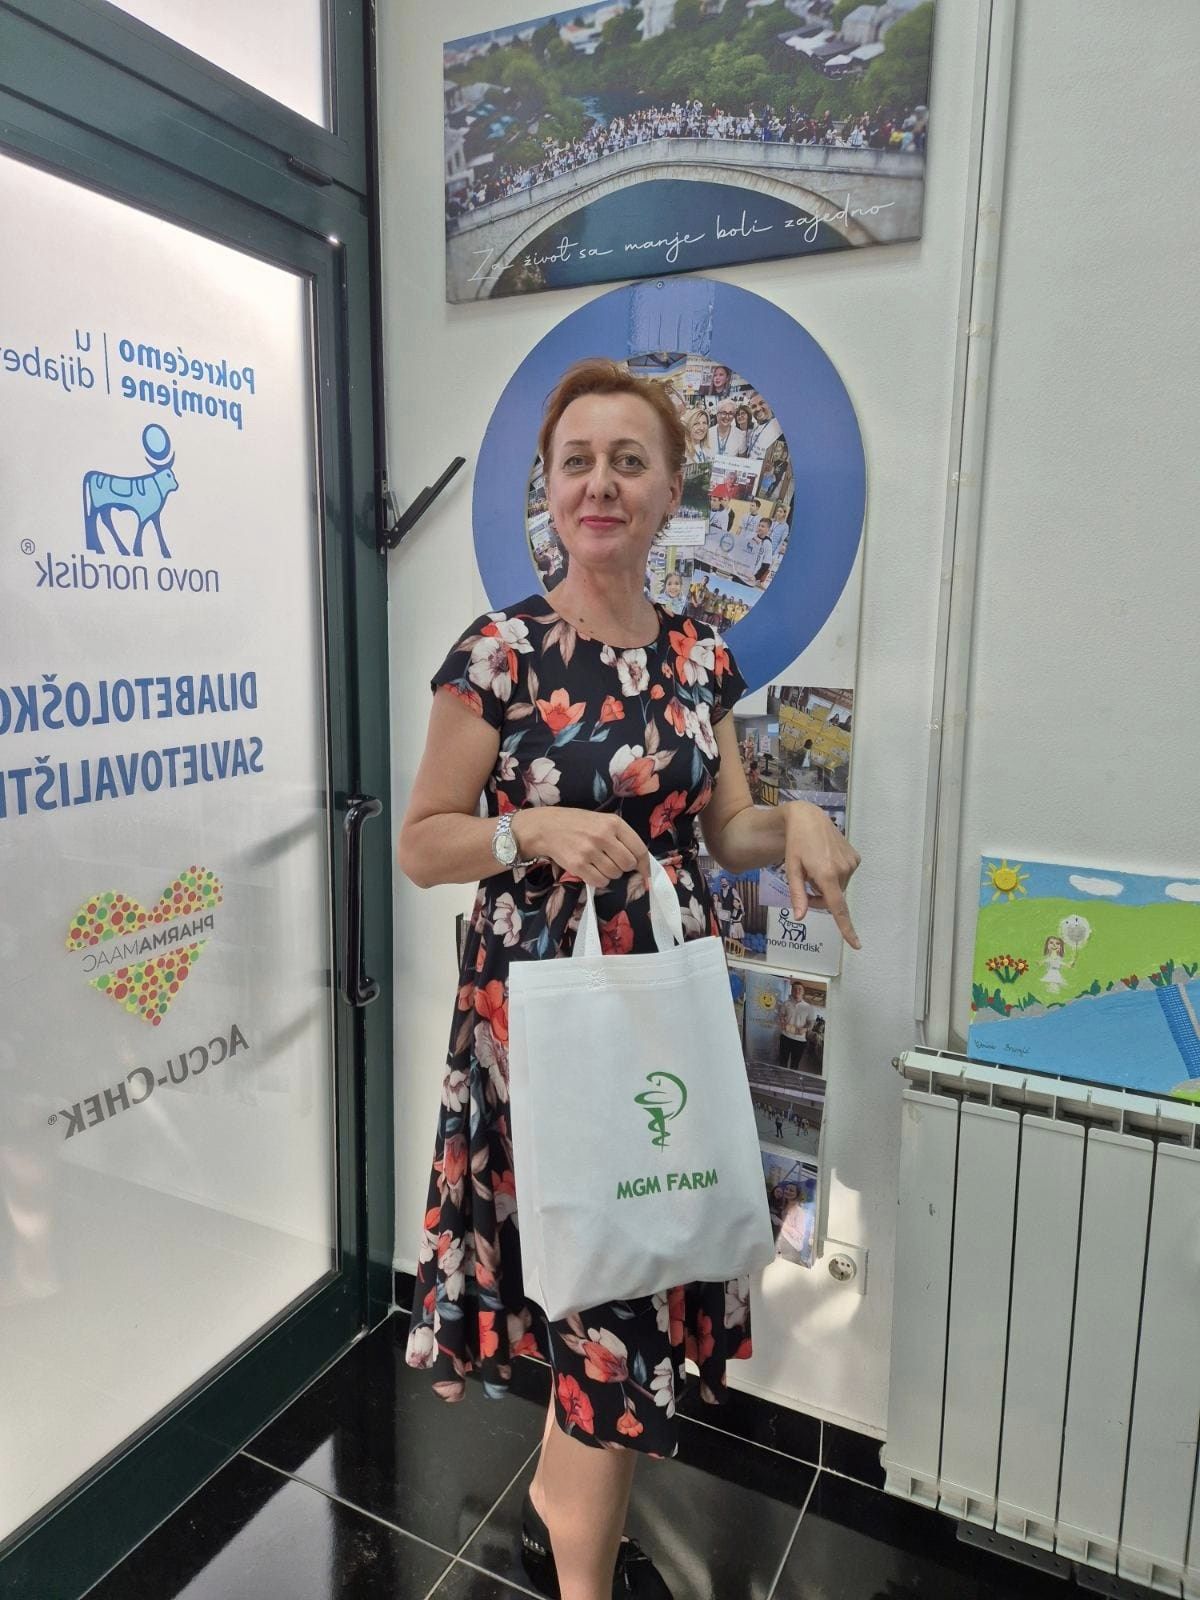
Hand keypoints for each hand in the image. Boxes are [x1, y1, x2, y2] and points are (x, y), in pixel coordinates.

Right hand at [516, 808, 651, 890]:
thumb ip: (621, 836)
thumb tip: (639, 861)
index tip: (644, 872)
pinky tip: (592, 871)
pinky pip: (599, 881)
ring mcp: (590, 851)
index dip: (644, 864)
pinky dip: (599, 880)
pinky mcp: (578, 865)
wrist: (547, 827)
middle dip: (624, 867)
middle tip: (613, 862)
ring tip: (599, 864)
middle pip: (628, 864)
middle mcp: (603, 836)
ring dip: (610, 874)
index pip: (639, 849)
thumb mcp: (602, 820)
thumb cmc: (578, 823)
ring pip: (614, 874)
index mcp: (614, 823)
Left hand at [782, 803, 861, 948]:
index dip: (846, 928)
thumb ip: (797, 895)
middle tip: (806, 882)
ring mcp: (851, 863)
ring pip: (839, 888)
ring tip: (816, 866)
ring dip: (827, 885)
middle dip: (820, 897)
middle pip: (833, 899)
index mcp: (826, 875)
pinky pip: (845, 876)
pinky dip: (835, 874)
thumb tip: (801, 917)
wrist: (808, 818)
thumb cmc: (796, 844)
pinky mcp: (855, 858)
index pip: (837, 908)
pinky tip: (826, 860)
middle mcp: (843, 870)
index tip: (856, 944)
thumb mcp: (791, 870)